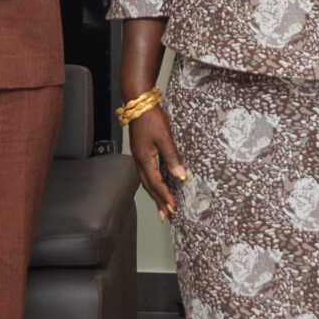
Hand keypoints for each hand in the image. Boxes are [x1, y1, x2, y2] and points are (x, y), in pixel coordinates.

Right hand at [127, 103, 185, 220]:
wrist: (138, 103)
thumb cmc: (150, 118)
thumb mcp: (164, 137)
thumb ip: (172, 157)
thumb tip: (180, 174)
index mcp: (144, 159)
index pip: (156, 183)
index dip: (165, 196)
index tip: (173, 207)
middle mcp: (139, 161)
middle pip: (149, 187)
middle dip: (158, 201)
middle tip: (166, 215)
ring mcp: (138, 157)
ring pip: (146, 182)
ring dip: (154, 195)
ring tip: (161, 206)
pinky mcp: (140, 153)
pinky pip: (145, 174)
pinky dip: (151, 184)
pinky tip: (156, 186)